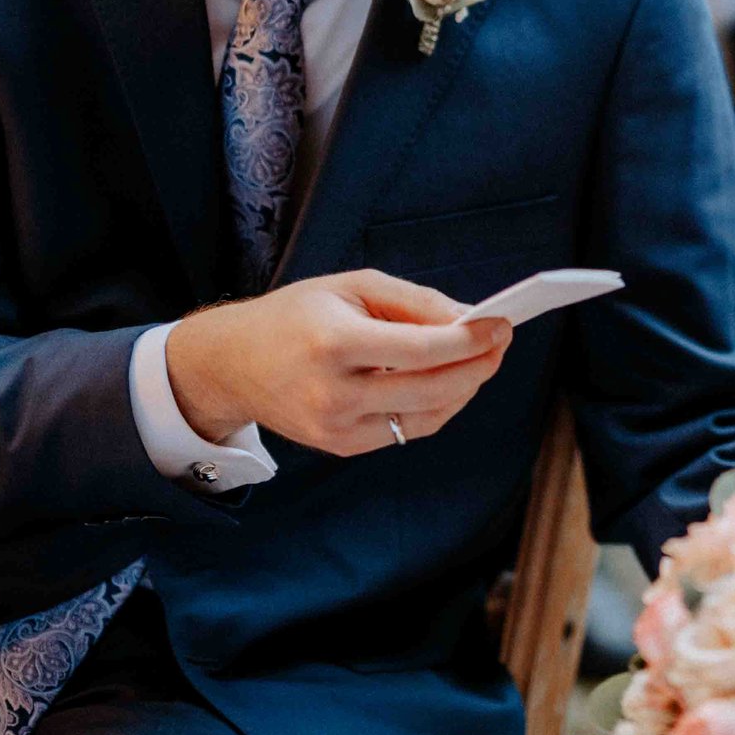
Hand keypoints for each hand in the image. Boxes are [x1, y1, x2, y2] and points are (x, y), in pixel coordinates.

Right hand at [163, 269, 511, 456]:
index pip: (419, 350)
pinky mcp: (339, 447)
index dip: (468, 340)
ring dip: (463, 388)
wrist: (232, 364)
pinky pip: (406, 430)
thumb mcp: (351, 287)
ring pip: (426, 416)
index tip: (502, 325)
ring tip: (480, 358)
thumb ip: (413, 302)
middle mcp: (333, 393)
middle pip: (430, 389)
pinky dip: (435, 406)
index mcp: (333, 343)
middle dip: (477, 366)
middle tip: (501, 341)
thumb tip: (469, 319)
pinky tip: (448, 382)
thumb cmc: (297, 315)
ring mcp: (335, 428)